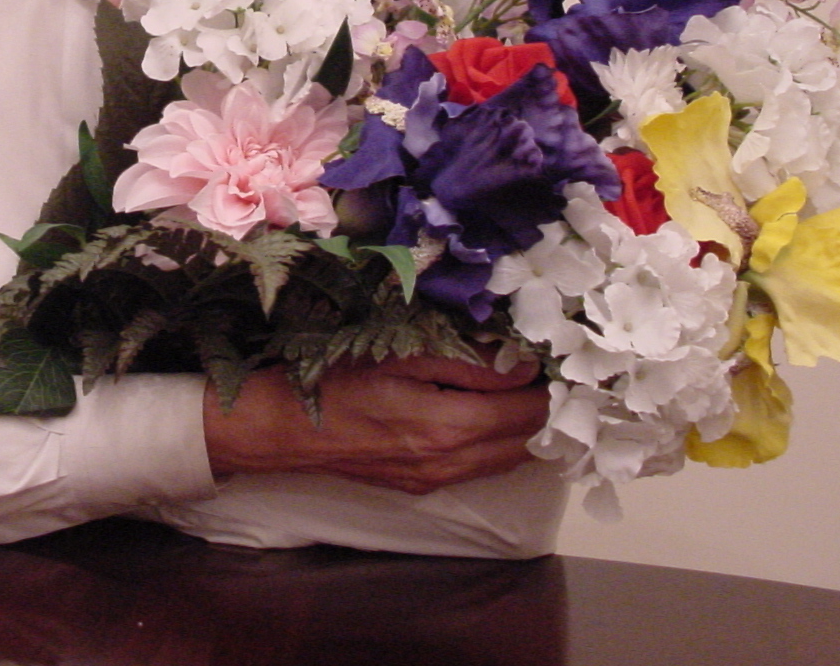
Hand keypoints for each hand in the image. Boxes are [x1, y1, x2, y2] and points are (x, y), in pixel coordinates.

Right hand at [202, 355, 547, 496]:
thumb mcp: (402, 353)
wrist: (285, 428)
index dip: (549, 386)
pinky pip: (479, 469)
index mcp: (449, 427)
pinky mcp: (421, 486)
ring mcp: (436, 480)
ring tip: (520, 390)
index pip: (528, 412)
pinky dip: (496, 444)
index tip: (553, 359)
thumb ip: (468, 362)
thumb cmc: (336, 379)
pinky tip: (486, 415)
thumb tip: (523, 365)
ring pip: (506, 460)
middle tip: (543, 372)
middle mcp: (450, 463)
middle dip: (543, 409)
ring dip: (522, 429)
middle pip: (526, 442)